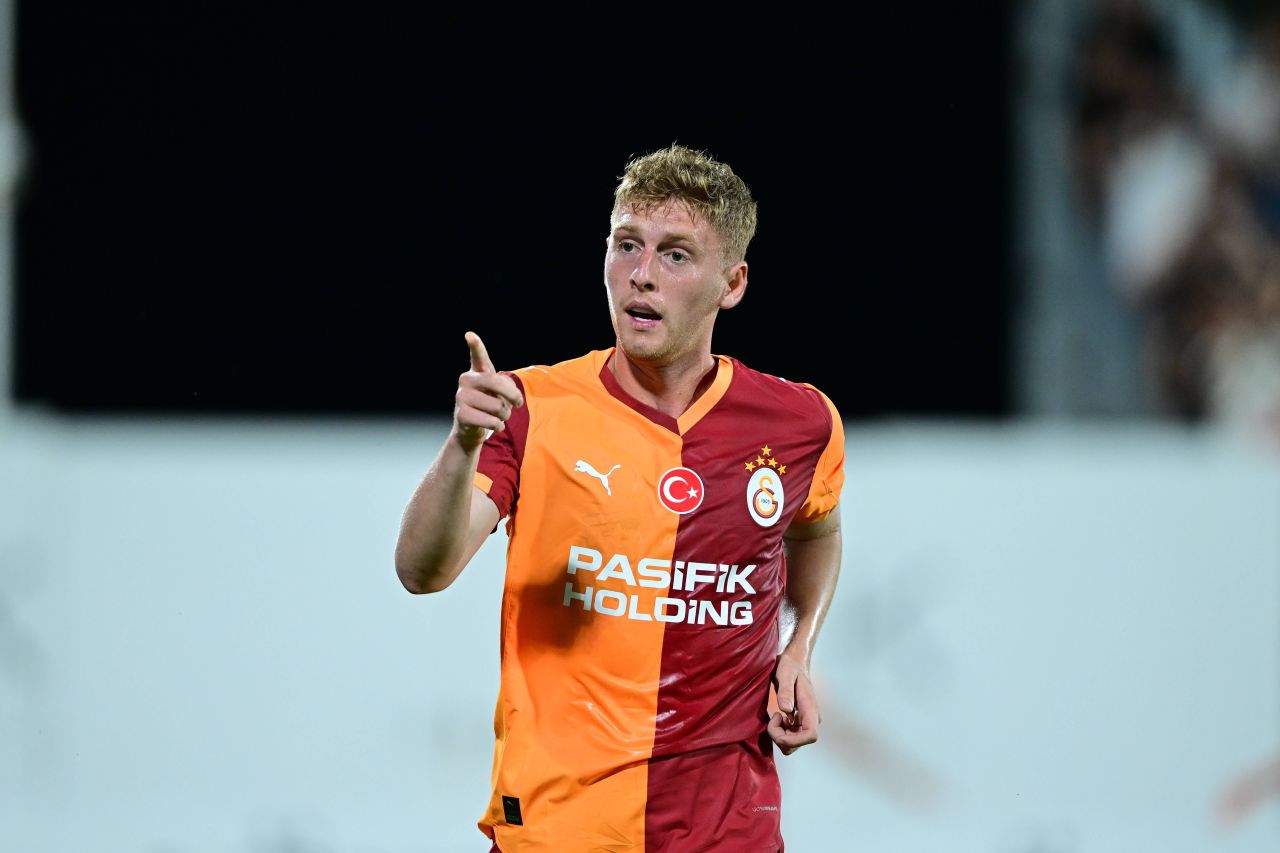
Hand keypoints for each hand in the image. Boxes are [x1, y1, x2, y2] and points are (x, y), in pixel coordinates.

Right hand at [453, 331, 523, 451]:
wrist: (472, 428)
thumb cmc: (490, 405)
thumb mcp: (500, 392)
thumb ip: (508, 388)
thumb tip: (511, 398)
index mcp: (477, 371)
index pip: (478, 356)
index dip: (475, 345)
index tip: (470, 335)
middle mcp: (466, 380)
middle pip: (496, 382)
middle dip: (513, 395)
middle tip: (518, 404)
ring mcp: (461, 397)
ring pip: (497, 406)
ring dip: (505, 415)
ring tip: (498, 415)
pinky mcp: (461, 415)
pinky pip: (491, 421)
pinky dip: (498, 426)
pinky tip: (492, 424)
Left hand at [767, 653, 819, 754]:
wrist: (794, 662)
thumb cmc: (789, 665)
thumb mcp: (785, 673)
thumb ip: (786, 691)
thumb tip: (785, 710)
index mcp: (810, 708)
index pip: (810, 735)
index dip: (792, 739)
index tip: (776, 722)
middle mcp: (811, 718)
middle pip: (799, 743)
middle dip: (780, 736)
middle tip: (771, 717)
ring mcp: (806, 722)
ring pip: (793, 744)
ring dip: (779, 735)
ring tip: (774, 715)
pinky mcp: (799, 722)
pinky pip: (790, 737)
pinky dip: (780, 732)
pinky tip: (776, 717)